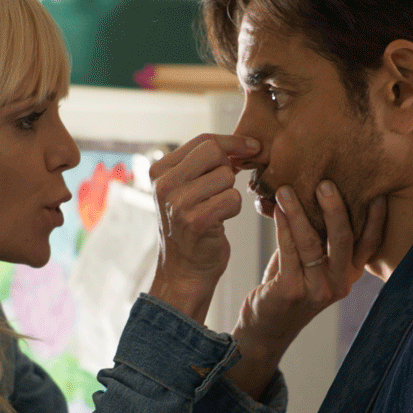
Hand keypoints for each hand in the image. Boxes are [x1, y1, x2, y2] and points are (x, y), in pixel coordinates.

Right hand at [146, 133, 259, 322]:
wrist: (184, 271)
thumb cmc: (191, 228)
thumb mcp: (185, 189)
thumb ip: (203, 165)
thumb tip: (244, 145)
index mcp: (159, 171)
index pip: (203, 141)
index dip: (233, 142)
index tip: (253, 147)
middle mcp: (164, 184)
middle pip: (215, 153)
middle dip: (228, 169)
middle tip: (224, 188)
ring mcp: (178, 203)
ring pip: (226, 177)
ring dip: (229, 194)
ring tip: (215, 210)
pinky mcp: (197, 220)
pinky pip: (233, 199)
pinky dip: (233, 210)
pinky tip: (219, 222)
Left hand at [227, 181, 387, 397]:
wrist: (265, 328)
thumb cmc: (289, 287)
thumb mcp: (313, 264)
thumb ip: (320, 237)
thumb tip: (315, 192)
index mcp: (350, 274)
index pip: (370, 243)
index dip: (377, 218)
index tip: (377, 191)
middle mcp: (339, 284)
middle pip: (344, 238)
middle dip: (335, 207)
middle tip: (324, 183)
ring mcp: (317, 290)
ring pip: (312, 242)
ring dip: (299, 212)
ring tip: (287, 189)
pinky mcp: (291, 291)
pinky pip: (288, 251)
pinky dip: (282, 227)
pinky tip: (277, 210)